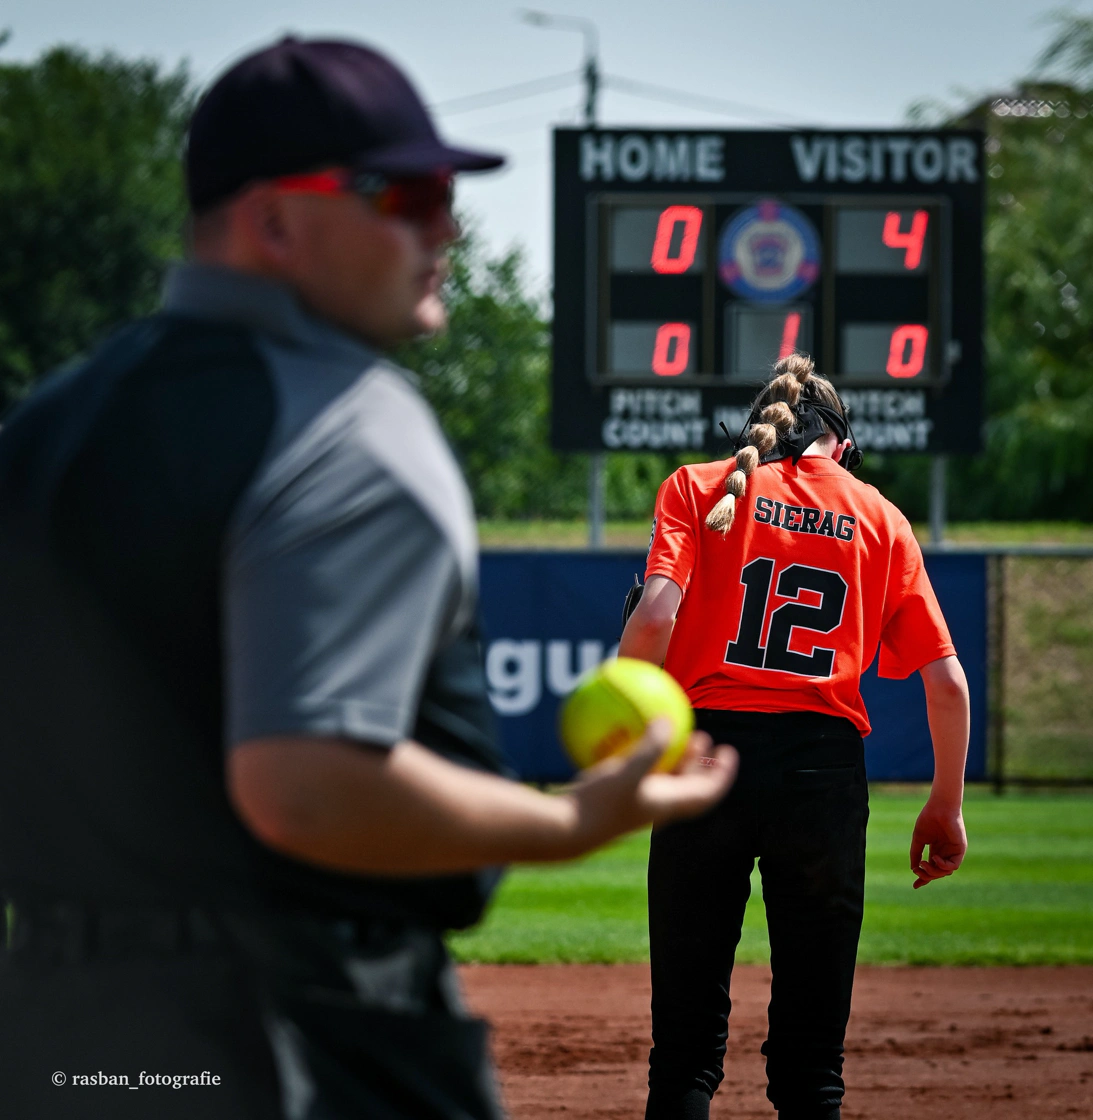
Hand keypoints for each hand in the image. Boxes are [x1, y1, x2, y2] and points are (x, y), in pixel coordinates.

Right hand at [562, 719, 736, 856]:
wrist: (566, 830)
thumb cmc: (599, 804)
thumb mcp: (627, 772)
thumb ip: (650, 747)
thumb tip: (668, 720)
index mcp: (668, 804)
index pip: (708, 793)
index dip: (723, 773)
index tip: (729, 751)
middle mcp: (657, 806)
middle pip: (690, 786)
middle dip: (701, 764)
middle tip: (704, 739)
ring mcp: (637, 803)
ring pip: (667, 781)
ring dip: (676, 760)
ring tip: (675, 735)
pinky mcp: (618, 798)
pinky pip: (641, 775)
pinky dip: (645, 757)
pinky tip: (629, 737)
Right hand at [909, 798, 966, 888]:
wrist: (939, 806)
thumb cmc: (928, 819)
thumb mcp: (919, 839)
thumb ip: (916, 853)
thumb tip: (914, 869)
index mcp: (936, 850)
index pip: (931, 868)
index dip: (923, 878)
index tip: (915, 886)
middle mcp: (946, 853)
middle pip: (938, 873)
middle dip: (927, 875)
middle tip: (918, 870)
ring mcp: (953, 852)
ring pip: (946, 872)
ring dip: (934, 872)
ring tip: (924, 863)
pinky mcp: (960, 849)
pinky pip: (954, 865)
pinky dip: (943, 866)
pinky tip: (934, 858)